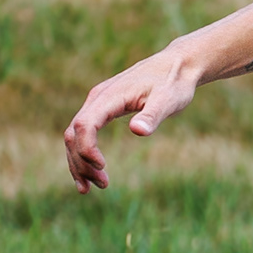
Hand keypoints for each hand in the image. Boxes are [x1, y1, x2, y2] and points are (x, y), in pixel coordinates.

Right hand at [63, 44, 199, 192]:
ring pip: (75, 135)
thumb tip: (137, 130)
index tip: (103, 168)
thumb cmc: (174, 82)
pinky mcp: (103, 109)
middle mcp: (97, 98)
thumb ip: (152, 115)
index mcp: (109, 96)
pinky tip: (90, 174)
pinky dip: (83, 154)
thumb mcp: (169, 100)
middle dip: (82, 162)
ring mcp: (97, 103)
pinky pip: (84, 133)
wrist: (177, 65)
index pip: (85, 124)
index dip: (87, 149)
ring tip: (92, 187)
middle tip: (102, 185)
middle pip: (74, 133)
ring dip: (79, 162)